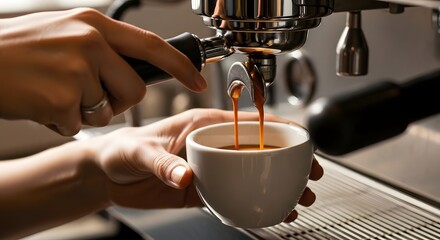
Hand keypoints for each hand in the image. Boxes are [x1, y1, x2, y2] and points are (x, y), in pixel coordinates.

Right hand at [0, 8, 206, 135]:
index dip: (180, 65)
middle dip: (118, 102)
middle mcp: (90, 42)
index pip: (152, 44)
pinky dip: (61, 123)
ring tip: (55, 94)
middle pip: (136, 89)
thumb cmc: (17, 49)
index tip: (199, 79)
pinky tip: (40, 104)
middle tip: (87, 95)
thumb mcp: (64, 31)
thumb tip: (132, 64)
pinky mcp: (62, 99)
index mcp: (94, 24)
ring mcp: (77, 70)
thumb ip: (100, 45)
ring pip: (108, 111)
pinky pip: (78, 125)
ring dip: (86, 112)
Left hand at [86, 108, 322, 219]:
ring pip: (253, 174)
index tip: (301, 143)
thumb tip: (187, 176)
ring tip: (298, 197)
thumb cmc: (123, 148)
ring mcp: (211, 168)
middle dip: (289, 162)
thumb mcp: (141, 151)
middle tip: (309, 176)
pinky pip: (235, 194)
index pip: (249, 122)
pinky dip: (254, 202)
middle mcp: (213, 145)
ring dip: (277, 185)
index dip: (280, 131)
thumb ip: (164, 163)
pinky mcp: (204, 189)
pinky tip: (269, 211)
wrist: (109, 173)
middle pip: (260, 150)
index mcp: (203, 126)